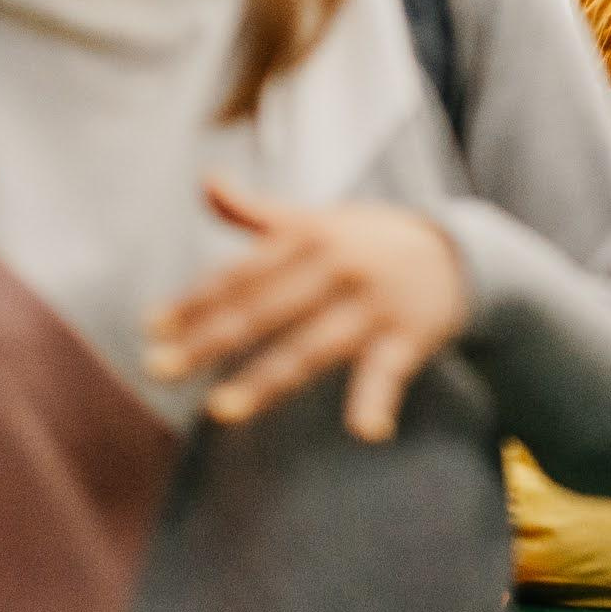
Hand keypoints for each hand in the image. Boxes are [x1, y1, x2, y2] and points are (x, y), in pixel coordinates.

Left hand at [146, 180, 468, 441]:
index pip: (241, 273)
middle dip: (208, 340)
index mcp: (310, 236)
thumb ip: (256, 212)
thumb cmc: (370, 241)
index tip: (150, 327)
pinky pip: (388, 373)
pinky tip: (365, 431)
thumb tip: (205, 180)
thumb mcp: (317, 220)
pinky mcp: (409, 337)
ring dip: (267, 379)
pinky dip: (378, 401)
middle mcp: (338, 266)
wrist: (460, 252)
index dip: (194, 300)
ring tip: (220, 411)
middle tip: (158, 368)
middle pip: (263, 310)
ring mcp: (373, 304)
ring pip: (310, 347)